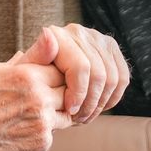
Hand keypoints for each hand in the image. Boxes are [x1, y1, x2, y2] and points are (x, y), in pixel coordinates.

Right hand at [0, 52, 70, 150]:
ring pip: (64, 116)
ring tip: (31, 112)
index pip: (60, 70)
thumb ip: (11, 56)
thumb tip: (41, 39)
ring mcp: (42, 127)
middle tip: (41, 94)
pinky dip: (41, 132)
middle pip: (68, 93)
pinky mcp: (40, 148)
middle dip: (58, 92)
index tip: (42, 76)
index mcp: (27, 76)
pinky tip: (20, 129)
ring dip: (53, 113)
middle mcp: (40, 101)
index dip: (51, 73)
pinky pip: (50, 135)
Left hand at [12, 24, 128, 123]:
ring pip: (113, 78)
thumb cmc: (32, 75)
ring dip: (101, 103)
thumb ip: (35, 56)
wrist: (43, 70)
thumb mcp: (27, 70)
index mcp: (59, 35)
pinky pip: (122, 78)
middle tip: (79, 119)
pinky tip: (98, 107)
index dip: (78, 94)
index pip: (81, 68)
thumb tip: (48, 35)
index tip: (70, 112)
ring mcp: (98, 38)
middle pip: (99, 75)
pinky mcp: (111, 48)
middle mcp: (80, 32)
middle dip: (91, 103)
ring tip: (86, 116)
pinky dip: (112, 97)